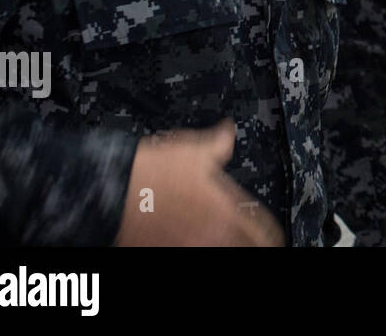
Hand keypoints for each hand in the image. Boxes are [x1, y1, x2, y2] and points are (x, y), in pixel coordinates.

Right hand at [115, 119, 285, 245]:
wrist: (112, 189)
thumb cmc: (151, 170)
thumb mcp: (195, 149)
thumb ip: (220, 142)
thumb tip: (230, 131)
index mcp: (225, 209)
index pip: (263, 231)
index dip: (271, 235)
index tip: (273, 237)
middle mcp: (211, 234)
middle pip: (244, 248)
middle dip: (249, 243)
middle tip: (252, 241)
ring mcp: (188, 247)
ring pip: (221, 252)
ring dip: (226, 246)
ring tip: (223, 241)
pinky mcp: (164, 250)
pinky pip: (191, 253)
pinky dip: (198, 248)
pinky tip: (195, 242)